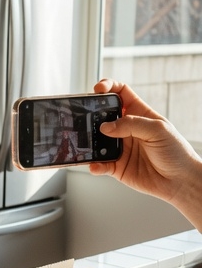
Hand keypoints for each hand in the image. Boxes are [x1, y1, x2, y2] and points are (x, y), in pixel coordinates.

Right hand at [90, 79, 201, 207]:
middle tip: (87, 117)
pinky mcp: (117, 166)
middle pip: (103, 115)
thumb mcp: (158, 130)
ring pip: (97, 140)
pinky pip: (100, 164)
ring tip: (88, 143)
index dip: (108, 87)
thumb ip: (132, 125)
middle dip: (92, 114)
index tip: (98, 89)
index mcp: (139, 113)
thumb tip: (106, 127)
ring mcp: (120, 147)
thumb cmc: (176, 152)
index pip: (120, 93)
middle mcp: (127, 129)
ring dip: (90, 141)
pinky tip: (96, 165)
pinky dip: (95, 165)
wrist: (180, 180)